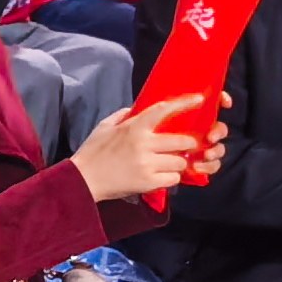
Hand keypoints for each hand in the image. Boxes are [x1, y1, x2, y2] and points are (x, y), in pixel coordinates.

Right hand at [66, 95, 203, 201]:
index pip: (163, 110)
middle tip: (184, 147)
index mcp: (133, 128)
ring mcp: (147, 164)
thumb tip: (135, 109)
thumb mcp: (104, 127)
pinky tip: (160, 176)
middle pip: (183, 141)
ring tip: (167, 164)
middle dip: (188, 144)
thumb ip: (122, 116)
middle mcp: (143, 144)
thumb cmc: (92, 152)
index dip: (184, 103)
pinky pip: (174, 179)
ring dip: (178, 163)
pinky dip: (170, 178)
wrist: (82, 179)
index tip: (199, 99)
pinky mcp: (149, 182)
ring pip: (180, 162)